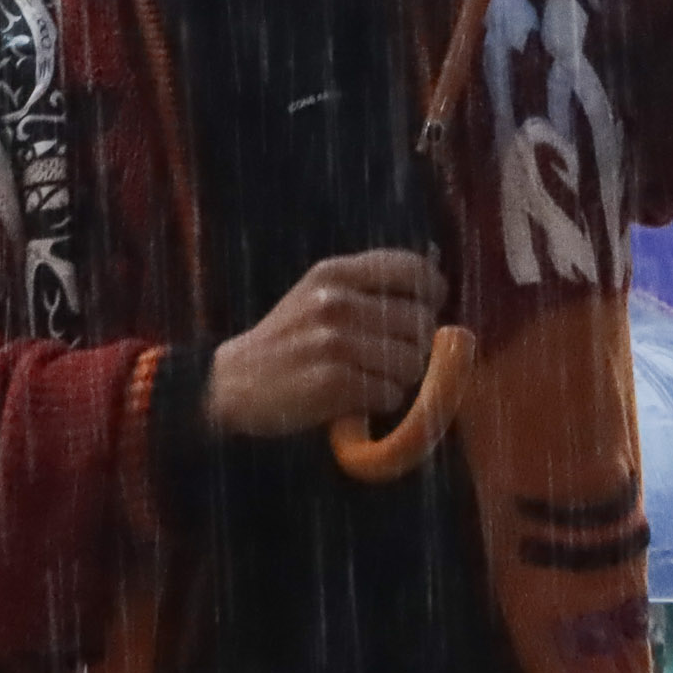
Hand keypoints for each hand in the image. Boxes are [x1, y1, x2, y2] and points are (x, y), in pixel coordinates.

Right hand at [204, 250, 446, 438]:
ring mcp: (334, 342)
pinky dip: (380, 400)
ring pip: (411, 362)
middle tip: (389, 355)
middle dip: (414, 344)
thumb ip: (368, 286)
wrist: (234, 383)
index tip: (426, 308)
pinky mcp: (333, 382)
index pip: (414, 271)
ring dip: (398, 377)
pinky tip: (355, 396)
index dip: (431, 293)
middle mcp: (335, 301)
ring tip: (369, 376)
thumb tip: (437, 289)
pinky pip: (390, 394)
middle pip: (421, 322)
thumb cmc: (289, 338)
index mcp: (335, 272)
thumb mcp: (318, 292)